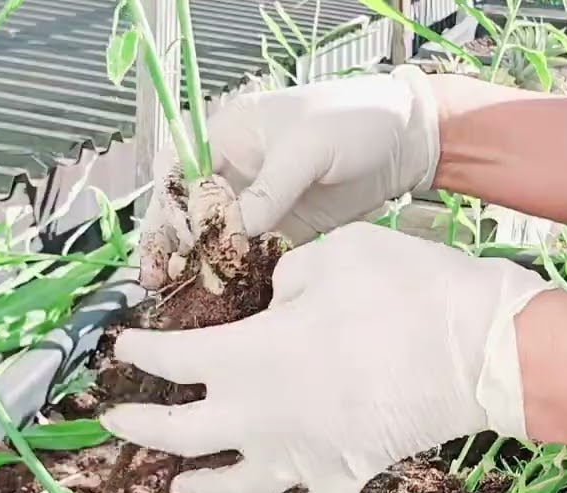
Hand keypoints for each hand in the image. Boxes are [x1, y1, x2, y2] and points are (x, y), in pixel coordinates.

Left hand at [100, 223, 553, 492]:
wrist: (478, 347)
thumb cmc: (404, 289)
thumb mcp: (334, 255)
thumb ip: (287, 280)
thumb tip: (277, 304)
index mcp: (249, 354)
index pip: (173, 358)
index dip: (141, 351)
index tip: (125, 346)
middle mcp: (262, 415)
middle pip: (181, 433)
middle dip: (139, 426)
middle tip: (113, 421)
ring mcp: (304, 455)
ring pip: (234, 487)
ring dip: (199, 488)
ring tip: (177, 486)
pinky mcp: (347, 476)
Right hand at [135, 66, 438, 286]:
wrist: (407, 138)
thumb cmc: (355, 120)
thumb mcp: (309, 146)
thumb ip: (271, 187)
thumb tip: (236, 229)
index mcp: (230, 136)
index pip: (180, 172)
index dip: (169, 207)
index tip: (172, 240)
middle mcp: (237, 170)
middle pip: (189, 210)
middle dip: (171, 243)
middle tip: (160, 279)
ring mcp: (260, 202)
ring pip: (215, 237)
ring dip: (199, 265)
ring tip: (185, 296)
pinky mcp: (284, 227)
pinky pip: (250, 253)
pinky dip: (237, 274)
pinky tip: (227, 298)